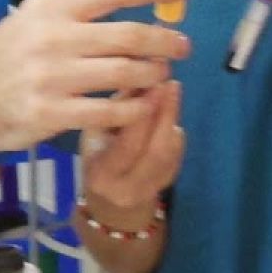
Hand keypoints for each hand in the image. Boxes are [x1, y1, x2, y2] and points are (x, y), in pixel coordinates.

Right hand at [0, 0, 190, 156]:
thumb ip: (75, 14)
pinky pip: (109, 112)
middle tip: (183, 46)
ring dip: (152, 75)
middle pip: (127, 35)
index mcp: (49, 8)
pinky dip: (133, 109)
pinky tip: (143, 106)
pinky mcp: (51, 114)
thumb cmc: (5, 60)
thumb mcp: (30, 21)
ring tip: (161, 75)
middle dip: (164, 40)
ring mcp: (51, 78)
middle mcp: (51, 38)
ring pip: (124, 74)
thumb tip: (132, 3)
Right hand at [80, 80, 182, 218]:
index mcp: (102, 174)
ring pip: (170, 152)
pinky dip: (175, 131)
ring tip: (170, 91)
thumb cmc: (97, 153)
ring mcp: (149, 191)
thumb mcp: (95, 131)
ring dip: (172, 119)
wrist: (109, 197)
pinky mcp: (165, 186)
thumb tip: (139, 75)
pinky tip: (168, 114)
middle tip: (169, 83)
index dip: (143, 116)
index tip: (152, 85)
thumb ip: (117, 107)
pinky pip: (176, 155)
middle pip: (155, 150)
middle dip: (166, 114)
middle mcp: (126, 189)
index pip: (128, 145)